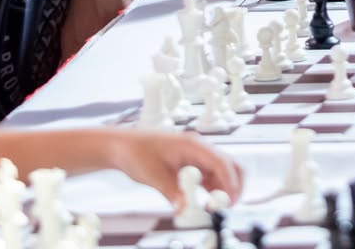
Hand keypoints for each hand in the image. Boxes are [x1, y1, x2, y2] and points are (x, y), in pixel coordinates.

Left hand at [107, 130, 243, 206]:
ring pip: (220, 172)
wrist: (122, 146)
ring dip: (221, 189)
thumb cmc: (136, 153)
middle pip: (228, 165)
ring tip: (212, 208)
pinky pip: (208, 177)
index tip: (228, 202)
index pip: (221, 162)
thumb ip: (172, 192)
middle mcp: (198, 148)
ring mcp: (195, 155)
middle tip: (226, 206)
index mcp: (192, 145)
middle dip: (232, 185)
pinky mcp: (190, 164)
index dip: (229, 183)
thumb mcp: (154, 175)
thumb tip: (185, 209)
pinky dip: (210, 189)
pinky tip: (203, 202)